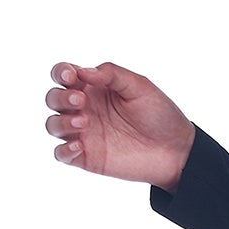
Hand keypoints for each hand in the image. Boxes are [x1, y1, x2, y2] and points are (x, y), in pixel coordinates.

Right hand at [45, 60, 195, 189]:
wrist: (176, 150)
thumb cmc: (160, 115)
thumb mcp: (140, 86)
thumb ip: (112, 74)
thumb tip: (84, 71)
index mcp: (94, 87)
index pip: (64, 74)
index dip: (61, 72)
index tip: (72, 76)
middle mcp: (85, 109)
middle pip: (53, 99)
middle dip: (60, 97)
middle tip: (81, 100)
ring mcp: (84, 134)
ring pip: (53, 125)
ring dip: (61, 121)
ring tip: (83, 121)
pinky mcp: (87, 157)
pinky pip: (61, 154)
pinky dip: (63, 149)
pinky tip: (78, 145)